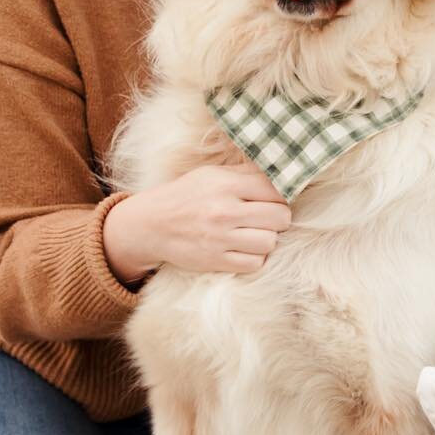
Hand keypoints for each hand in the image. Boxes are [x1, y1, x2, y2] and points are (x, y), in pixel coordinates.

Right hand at [104, 160, 291, 282]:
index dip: (281, 196)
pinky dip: (254, 257)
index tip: (274, 200)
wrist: (152, 224)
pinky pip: (255, 263)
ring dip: (267, 238)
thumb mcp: (212, 175)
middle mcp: (225, 211)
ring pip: (270, 242)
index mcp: (226, 185)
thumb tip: (281, 172)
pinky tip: (244, 248)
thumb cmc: (186, 195)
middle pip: (281, 217)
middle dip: (279, 218)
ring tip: (255, 233)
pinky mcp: (216, 261)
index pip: (276, 190)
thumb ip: (245, 174)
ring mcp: (220, 238)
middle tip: (268, 218)